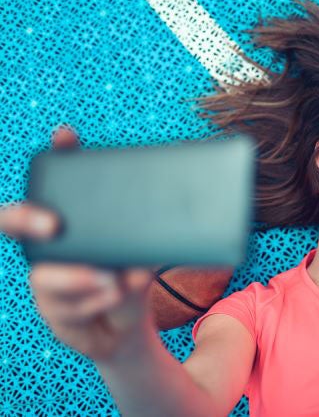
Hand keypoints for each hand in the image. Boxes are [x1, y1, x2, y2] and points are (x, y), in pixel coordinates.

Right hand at [0, 126, 154, 362]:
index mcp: (69, 223)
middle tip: (54, 224)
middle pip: (14, 222)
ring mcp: (47, 280)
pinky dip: (97, 300)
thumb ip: (147, 241)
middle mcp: (48, 246)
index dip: (57, 156)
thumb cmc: (128, 277)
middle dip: (27, 218)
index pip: (55, 181)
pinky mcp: (56, 311)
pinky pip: (68, 307)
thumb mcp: (143, 252)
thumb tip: (160, 230)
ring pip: (45, 276)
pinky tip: (116, 294)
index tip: (67, 137)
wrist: (125, 326)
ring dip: (80, 278)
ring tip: (112, 280)